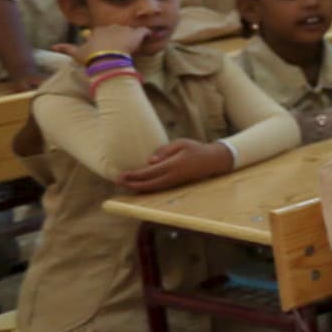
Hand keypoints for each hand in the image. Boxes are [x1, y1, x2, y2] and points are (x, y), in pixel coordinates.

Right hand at [73, 18, 168, 69]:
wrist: (106, 58)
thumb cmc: (91, 56)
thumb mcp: (77, 53)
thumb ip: (66, 48)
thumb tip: (53, 46)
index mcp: (98, 30)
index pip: (104, 32)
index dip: (107, 41)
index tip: (108, 49)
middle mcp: (111, 26)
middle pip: (117, 31)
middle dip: (120, 38)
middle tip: (122, 49)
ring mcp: (125, 29)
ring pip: (130, 32)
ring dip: (132, 38)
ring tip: (135, 47)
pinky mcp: (136, 34)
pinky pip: (144, 31)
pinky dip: (147, 34)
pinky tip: (149, 38)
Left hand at [117, 139, 235, 191]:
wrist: (213, 161)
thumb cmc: (195, 149)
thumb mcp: (181, 143)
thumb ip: (165, 151)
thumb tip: (149, 161)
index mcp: (173, 165)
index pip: (149, 172)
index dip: (134, 175)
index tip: (121, 175)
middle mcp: (173, 176)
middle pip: (148, 184)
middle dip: (132, 184)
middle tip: (117, 181)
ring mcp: (175, 182)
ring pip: (153, 188)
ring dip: (138, 187)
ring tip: (125, 184)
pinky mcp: (176, 184)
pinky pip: (158, 188)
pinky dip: (147, 188)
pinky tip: (139, 186)